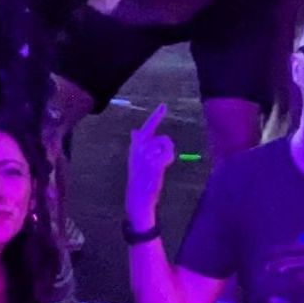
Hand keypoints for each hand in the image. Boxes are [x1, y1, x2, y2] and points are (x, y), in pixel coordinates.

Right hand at [125, 103, 175, 231]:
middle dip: (156, 116)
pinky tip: (165, 165)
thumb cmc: (140, 179)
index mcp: (134, 148)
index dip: (155, 117)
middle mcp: (138, 148)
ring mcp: (145, 155)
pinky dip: (169, 158)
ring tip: (162, 162)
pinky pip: (168, 153)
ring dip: (167, 150)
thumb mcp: (136, 160)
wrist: (138, 197)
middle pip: (151, 128)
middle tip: (163, 105)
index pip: (145, 129)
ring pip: (163, 141)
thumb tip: (134, 130)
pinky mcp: (154, 162)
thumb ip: (137, 144)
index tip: (163, 106)